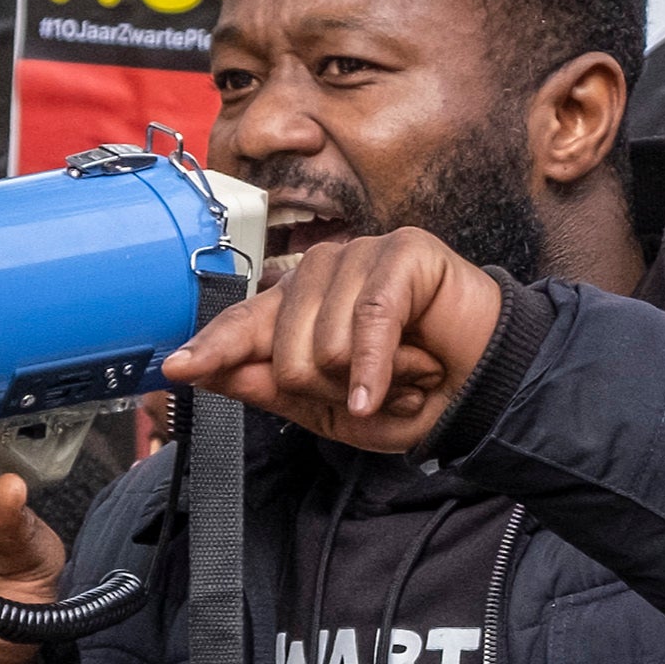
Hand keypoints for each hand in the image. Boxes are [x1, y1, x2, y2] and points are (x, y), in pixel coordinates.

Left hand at [166, 229, 507, 453]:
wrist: (485, 389)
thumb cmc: (410, 394)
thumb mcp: (330, 411)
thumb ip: (270, 388)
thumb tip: (209, 371)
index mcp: (296, 307)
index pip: (242, 326)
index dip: (214, 349)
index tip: (179, 368)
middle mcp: (320, 273)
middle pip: (285, 351)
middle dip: (334, 390)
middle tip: (375, 390)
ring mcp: (359, 257)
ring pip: (326, 342)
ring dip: (370, 380)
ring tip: (403, 374)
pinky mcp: (402, 253)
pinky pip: (370, 322)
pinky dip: (380, 370)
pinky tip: (389, 394)